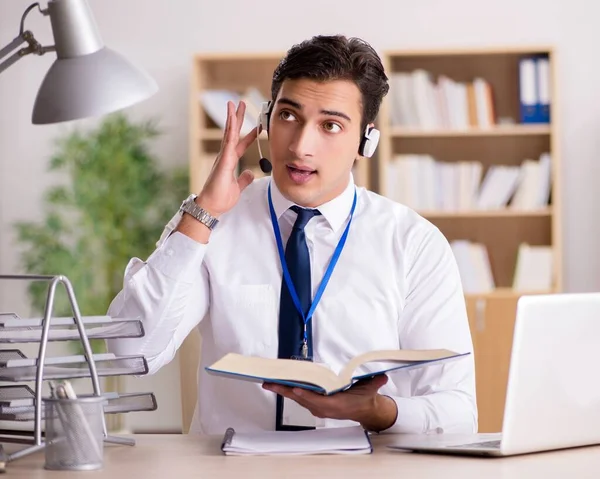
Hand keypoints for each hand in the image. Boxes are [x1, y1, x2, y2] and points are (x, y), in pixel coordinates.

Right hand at [197, 101, 257, 216]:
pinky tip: (233, 118)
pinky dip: (230, 129)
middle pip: (234, 133)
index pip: (241, 144)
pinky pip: (228, 141)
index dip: (250, 135)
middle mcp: (226, 156)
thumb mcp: (238, 187)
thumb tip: (250, 173)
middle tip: (243, 104)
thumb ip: (244, 179)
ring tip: (235, 104)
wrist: (211, 206)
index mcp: (230, 162)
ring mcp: (223, 156)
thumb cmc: (221, 198)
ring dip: (233, 118)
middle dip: (239, 118)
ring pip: (229, 133)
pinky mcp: (223, 160)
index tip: (258, 126)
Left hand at [262, 374, 397, 431]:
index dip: (306, 395)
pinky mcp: (314, 405)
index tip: (295, 388)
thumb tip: (382, 377)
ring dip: (283, 391)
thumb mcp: (370, 389)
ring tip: (269, 382)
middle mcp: (323, 408)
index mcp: (335, 405)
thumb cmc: (364, 398)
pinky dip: (288, 391)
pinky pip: (299, 398)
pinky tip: (280, 385)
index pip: (318, 401)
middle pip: (301, 399)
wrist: (365, 410)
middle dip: (285, 391)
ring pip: (297, 399)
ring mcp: (317, 408)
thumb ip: (375, 383)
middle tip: (270, 383)